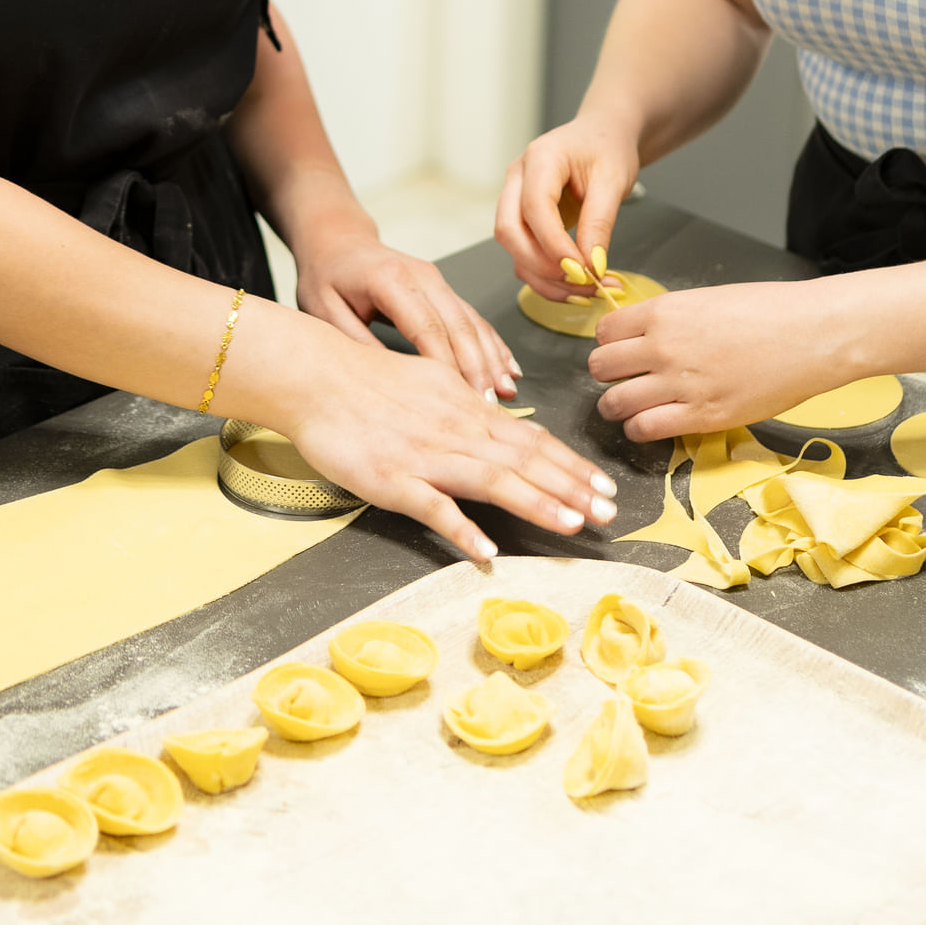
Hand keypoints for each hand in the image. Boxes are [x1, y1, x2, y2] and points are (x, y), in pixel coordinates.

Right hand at [281, 332, 618, 563]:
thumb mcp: (431, 382)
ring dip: (536, 502)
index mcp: (467, 410)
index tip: (604, 485)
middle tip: (609, 512)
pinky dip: (461, 527)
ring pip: (492, 480)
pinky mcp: (392, 479)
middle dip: (572, 487)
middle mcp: (456, 431)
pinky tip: (486, 550)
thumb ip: (466, 407)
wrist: (316, 374)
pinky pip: (432, 507)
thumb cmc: (368, 379)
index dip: (571, 464)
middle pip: (525, 460)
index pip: (532, 439)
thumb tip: (497, 418)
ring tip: (572, 524)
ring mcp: (426, 456)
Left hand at [291, 234, 518, 399]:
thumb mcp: (324, 311)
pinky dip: (492, 343)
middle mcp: (422, 276)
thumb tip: (390, 381)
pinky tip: (507, 367)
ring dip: (491, 358)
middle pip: (458, 325)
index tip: (458, 398)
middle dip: (477, 367)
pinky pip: (472, 317)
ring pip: (472, 322)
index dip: (446, 364)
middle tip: (488, 406)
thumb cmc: (326, 277)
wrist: (336, 241)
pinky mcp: (443, 288)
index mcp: (390, 279)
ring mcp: (436, 280)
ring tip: (506, 392)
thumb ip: (356, 343)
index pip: (426, 326)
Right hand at [495, 115, 641, 297]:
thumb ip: (599, 222)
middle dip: (542, 265)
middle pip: (509, 230)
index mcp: (539, 158)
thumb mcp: (613, 180)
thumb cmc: (607, 149)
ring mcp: (515, 199)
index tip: (583, 270)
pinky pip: (524, 254)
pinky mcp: (523, 219)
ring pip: (513, 248)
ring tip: (587, 290)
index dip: (554, 244)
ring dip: (545, 278)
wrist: (603, 136)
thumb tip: (591, 266)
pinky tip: (576, 286)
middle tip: (582, 282)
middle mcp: (517, 178)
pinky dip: (546, 276)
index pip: (534, 207)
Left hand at [586, 279, 842, 441]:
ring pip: (615, 403)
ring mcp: (680, 384)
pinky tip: (650, 424)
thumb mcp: (708, 300)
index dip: (610, 342)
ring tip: (630, 407)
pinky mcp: (701, 417)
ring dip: (617, 406)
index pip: (605, 331)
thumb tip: (647, 335)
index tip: (620, 350)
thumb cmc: (770, 311)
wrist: (812, 334)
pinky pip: (645, 429)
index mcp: (664, 312)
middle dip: (607, 374)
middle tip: (622, 379)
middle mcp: (663, 347)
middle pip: (601, 367)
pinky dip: (639, 429)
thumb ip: (672, 319)